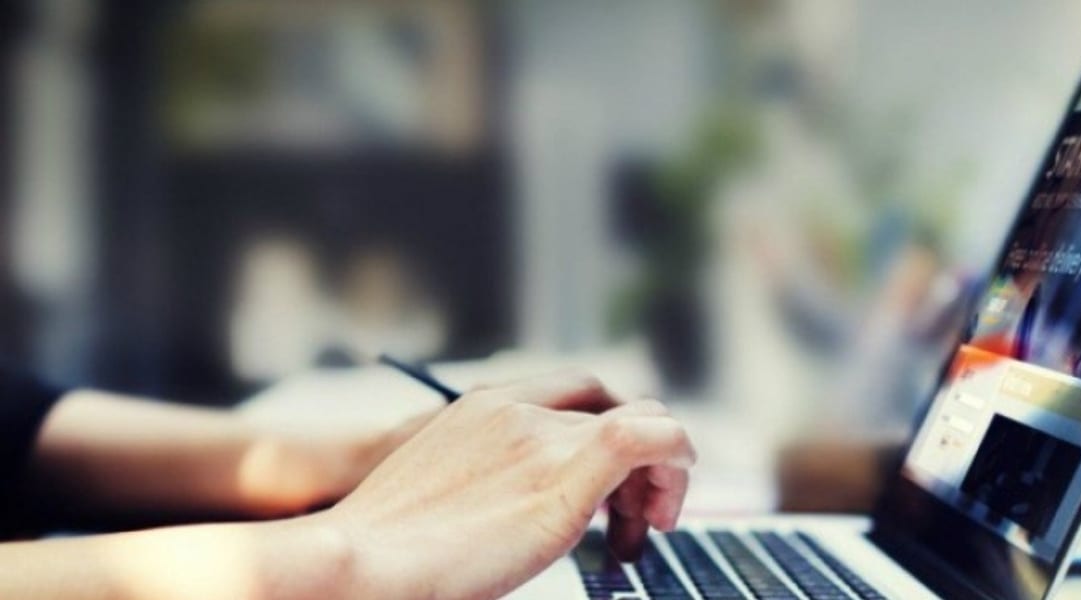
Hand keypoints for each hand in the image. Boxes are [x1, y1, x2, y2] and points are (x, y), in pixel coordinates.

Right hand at [315, 372, 695, 599]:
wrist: (360, 561)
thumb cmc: (384, 548)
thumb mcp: (435, 493)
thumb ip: (482, 483)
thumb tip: (505, 515)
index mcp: (484, 407)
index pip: (574, 390)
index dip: (604, 429)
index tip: (603, 491)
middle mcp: (517, 409)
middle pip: (611, 405)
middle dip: (634, 456)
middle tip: (631, 520)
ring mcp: (542, 438)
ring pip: (641, 422)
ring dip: (656, 474)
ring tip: (640, 533)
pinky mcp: (565, 475)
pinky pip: (649, 437)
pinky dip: (675, 460)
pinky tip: (662, 512)